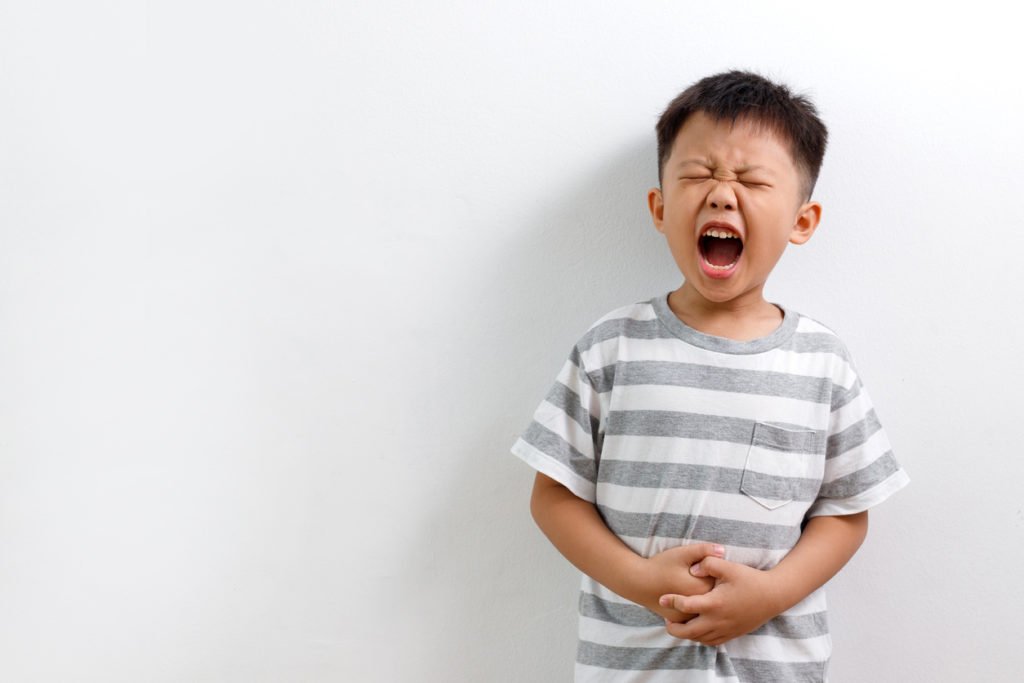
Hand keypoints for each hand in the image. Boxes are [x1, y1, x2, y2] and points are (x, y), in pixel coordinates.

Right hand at [640, 543, 723, 621]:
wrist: (639, 582)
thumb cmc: (661, 565)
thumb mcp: (682, 553)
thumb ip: (704, 550)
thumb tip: (723, 550)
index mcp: (701, 588)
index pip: (720, 580)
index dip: (715, 572)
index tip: (707, 567)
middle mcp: (698, 606)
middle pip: (715, 596)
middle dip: (712, 587)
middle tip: (697, 576)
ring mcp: (688, 616)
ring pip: (706, 608)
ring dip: (706, 600)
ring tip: (694, 587)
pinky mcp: (680, 620)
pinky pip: (695, 615)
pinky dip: (695, 609)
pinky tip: (689, 599)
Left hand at [659, 556, 783, 645]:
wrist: (773, 596)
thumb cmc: (750, 579)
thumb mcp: (729, 566)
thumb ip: (708, 564)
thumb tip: (692, 569)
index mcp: (714, 603)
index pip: (686, 606)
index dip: (671, 602)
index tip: (661, 599)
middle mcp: (718, 620)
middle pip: (689, 631)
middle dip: (674, 629)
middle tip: (666, 621)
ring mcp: (726, 629)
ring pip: (700, 639)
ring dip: (687, 635)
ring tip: (679, 626)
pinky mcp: (733, 634)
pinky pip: (712, 642)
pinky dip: (701, 639)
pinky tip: (697, 631)